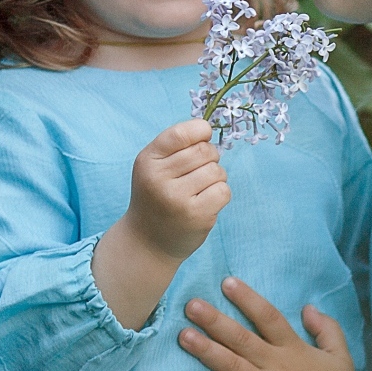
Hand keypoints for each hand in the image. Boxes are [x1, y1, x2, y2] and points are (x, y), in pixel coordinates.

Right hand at [90, 120, 225, 328]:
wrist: (147, 241)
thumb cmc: (156, 197)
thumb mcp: (154, 167)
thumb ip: (176, 146)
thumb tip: (208, 129)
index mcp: (147, 161)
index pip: (181, 133)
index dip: (200, 131)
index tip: (203, 137)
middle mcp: (159, 178)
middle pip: (204, 151)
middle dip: (210, 157)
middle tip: (199, 171)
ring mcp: (177, 198)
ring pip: (217, 171)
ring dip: (216, 178)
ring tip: (200, 189)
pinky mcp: (196, 216)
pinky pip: (223, 191)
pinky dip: (220, 194)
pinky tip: (206, 202)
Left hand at [182, 278, 371, 370]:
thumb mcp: (341, 357)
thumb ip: (327, 329)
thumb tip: (308, 307)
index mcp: (294, 349)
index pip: (268, 317)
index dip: (247, 298)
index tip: (226, 282)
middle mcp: (276, 365)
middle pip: (241, 338)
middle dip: (215, 320)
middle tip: (191, 305)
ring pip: (231, 365)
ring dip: (206, 350)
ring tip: (183, 335)